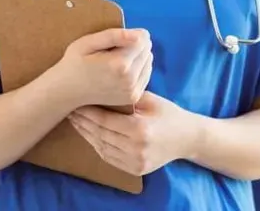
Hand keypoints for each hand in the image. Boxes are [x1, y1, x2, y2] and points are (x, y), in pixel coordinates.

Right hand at [56, 28, 153, 108]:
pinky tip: (121, 70)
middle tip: (112, 50)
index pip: (143, 39)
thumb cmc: (74, 63)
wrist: (66, 91)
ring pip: (148, 61)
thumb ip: (114, 36)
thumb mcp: (88, 43)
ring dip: (137, 57)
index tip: (116, 38)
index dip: (131, 33)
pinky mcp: (133, 97)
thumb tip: (142, 35)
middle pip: (147, 50)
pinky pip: (146, 74)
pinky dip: (137, 68)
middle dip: (135, 45)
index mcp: (119, 64)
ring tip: (115, 60)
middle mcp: (129, 80)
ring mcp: (132, 91)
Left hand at [69, 91, 195, 175]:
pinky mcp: (136, 170)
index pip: (105, 122)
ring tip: (77, 123)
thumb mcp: (150, 99)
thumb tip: (101, 90)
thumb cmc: (168, 113)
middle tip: (71, 112)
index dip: (88, 113)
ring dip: (87, 136)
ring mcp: (136, 162)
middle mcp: (137, 148)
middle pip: (101, 136)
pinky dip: (98, 147)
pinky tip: (91, 135)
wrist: (187, 137)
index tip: (77, 103)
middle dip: (84, 123)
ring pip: (102, 148)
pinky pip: (110, 158)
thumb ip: (126, 98)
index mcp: (140, 129)